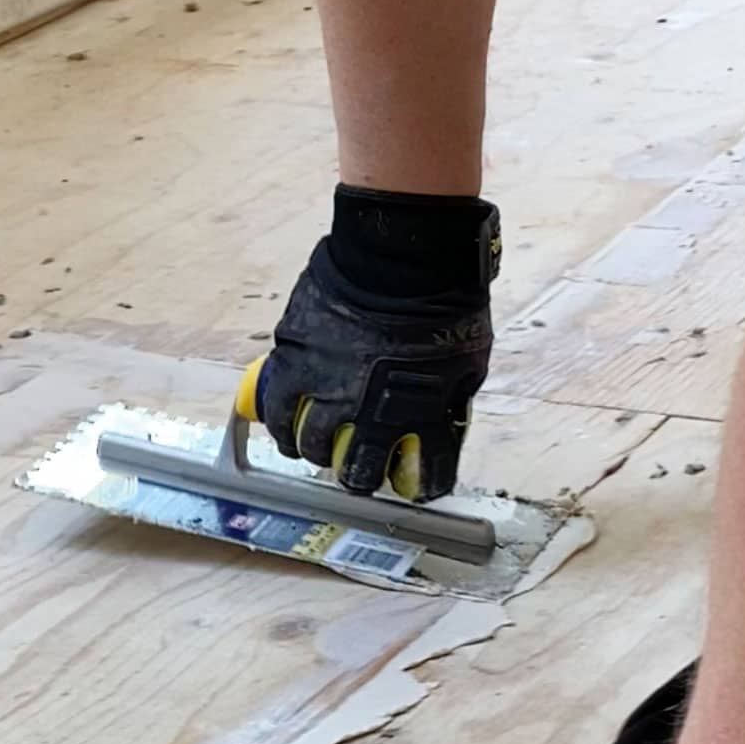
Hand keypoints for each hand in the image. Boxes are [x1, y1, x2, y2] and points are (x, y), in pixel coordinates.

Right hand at [255, 195, 499, 497]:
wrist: (401, 257)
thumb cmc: (442, 301)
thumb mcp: (466, 358)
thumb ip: (452, 394)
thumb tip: (447, 414)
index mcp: (420, 417)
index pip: (429, 473)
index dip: (425, 485)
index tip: (420, 486)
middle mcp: (370, 417)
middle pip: (358, 473)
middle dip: (359, 479)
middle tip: (356, 472)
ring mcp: (328, 393)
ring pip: (311, 446)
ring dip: (314, 454)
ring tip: (313, 452)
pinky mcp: (294, 367)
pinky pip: (278, 411)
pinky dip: (280, 428)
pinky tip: (283, 434)